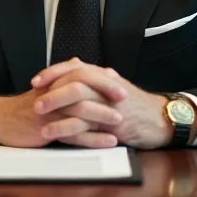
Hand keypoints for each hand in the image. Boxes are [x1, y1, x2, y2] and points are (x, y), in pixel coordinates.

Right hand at [0, 74, 128, 147]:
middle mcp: (53, 92)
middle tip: (125, 98)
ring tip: (120, 121)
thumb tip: (80, 63)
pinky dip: (93, 138)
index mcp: (55, 82)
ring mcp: (50, 110)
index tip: (121, 85)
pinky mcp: (47, 128)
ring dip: (102, 114)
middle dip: (106, 90)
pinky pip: (74, 133)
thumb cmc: (26, 106)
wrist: (0, 120)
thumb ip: (64, 77)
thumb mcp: (45, 89)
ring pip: (80, 109)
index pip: (83, 74)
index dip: (103, 79)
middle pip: (84, 86)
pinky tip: (108, 142)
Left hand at [31, 58, 175, 148]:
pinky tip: (52, 134)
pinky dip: (66, 129)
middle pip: (75, 82)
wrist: (162, 119)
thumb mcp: (115, 85)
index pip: (75, 68)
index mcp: (104, 76)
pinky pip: (84, 126)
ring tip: (37, 116)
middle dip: (52, 90)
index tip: (36, 80)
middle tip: (34, 98)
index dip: (53, 73)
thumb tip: (76, 62)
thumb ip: (94, 76)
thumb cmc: (137, 104)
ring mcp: (109, 106)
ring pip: (78, 103)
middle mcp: (105, 87)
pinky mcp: (111, 126)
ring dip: (55, 109)